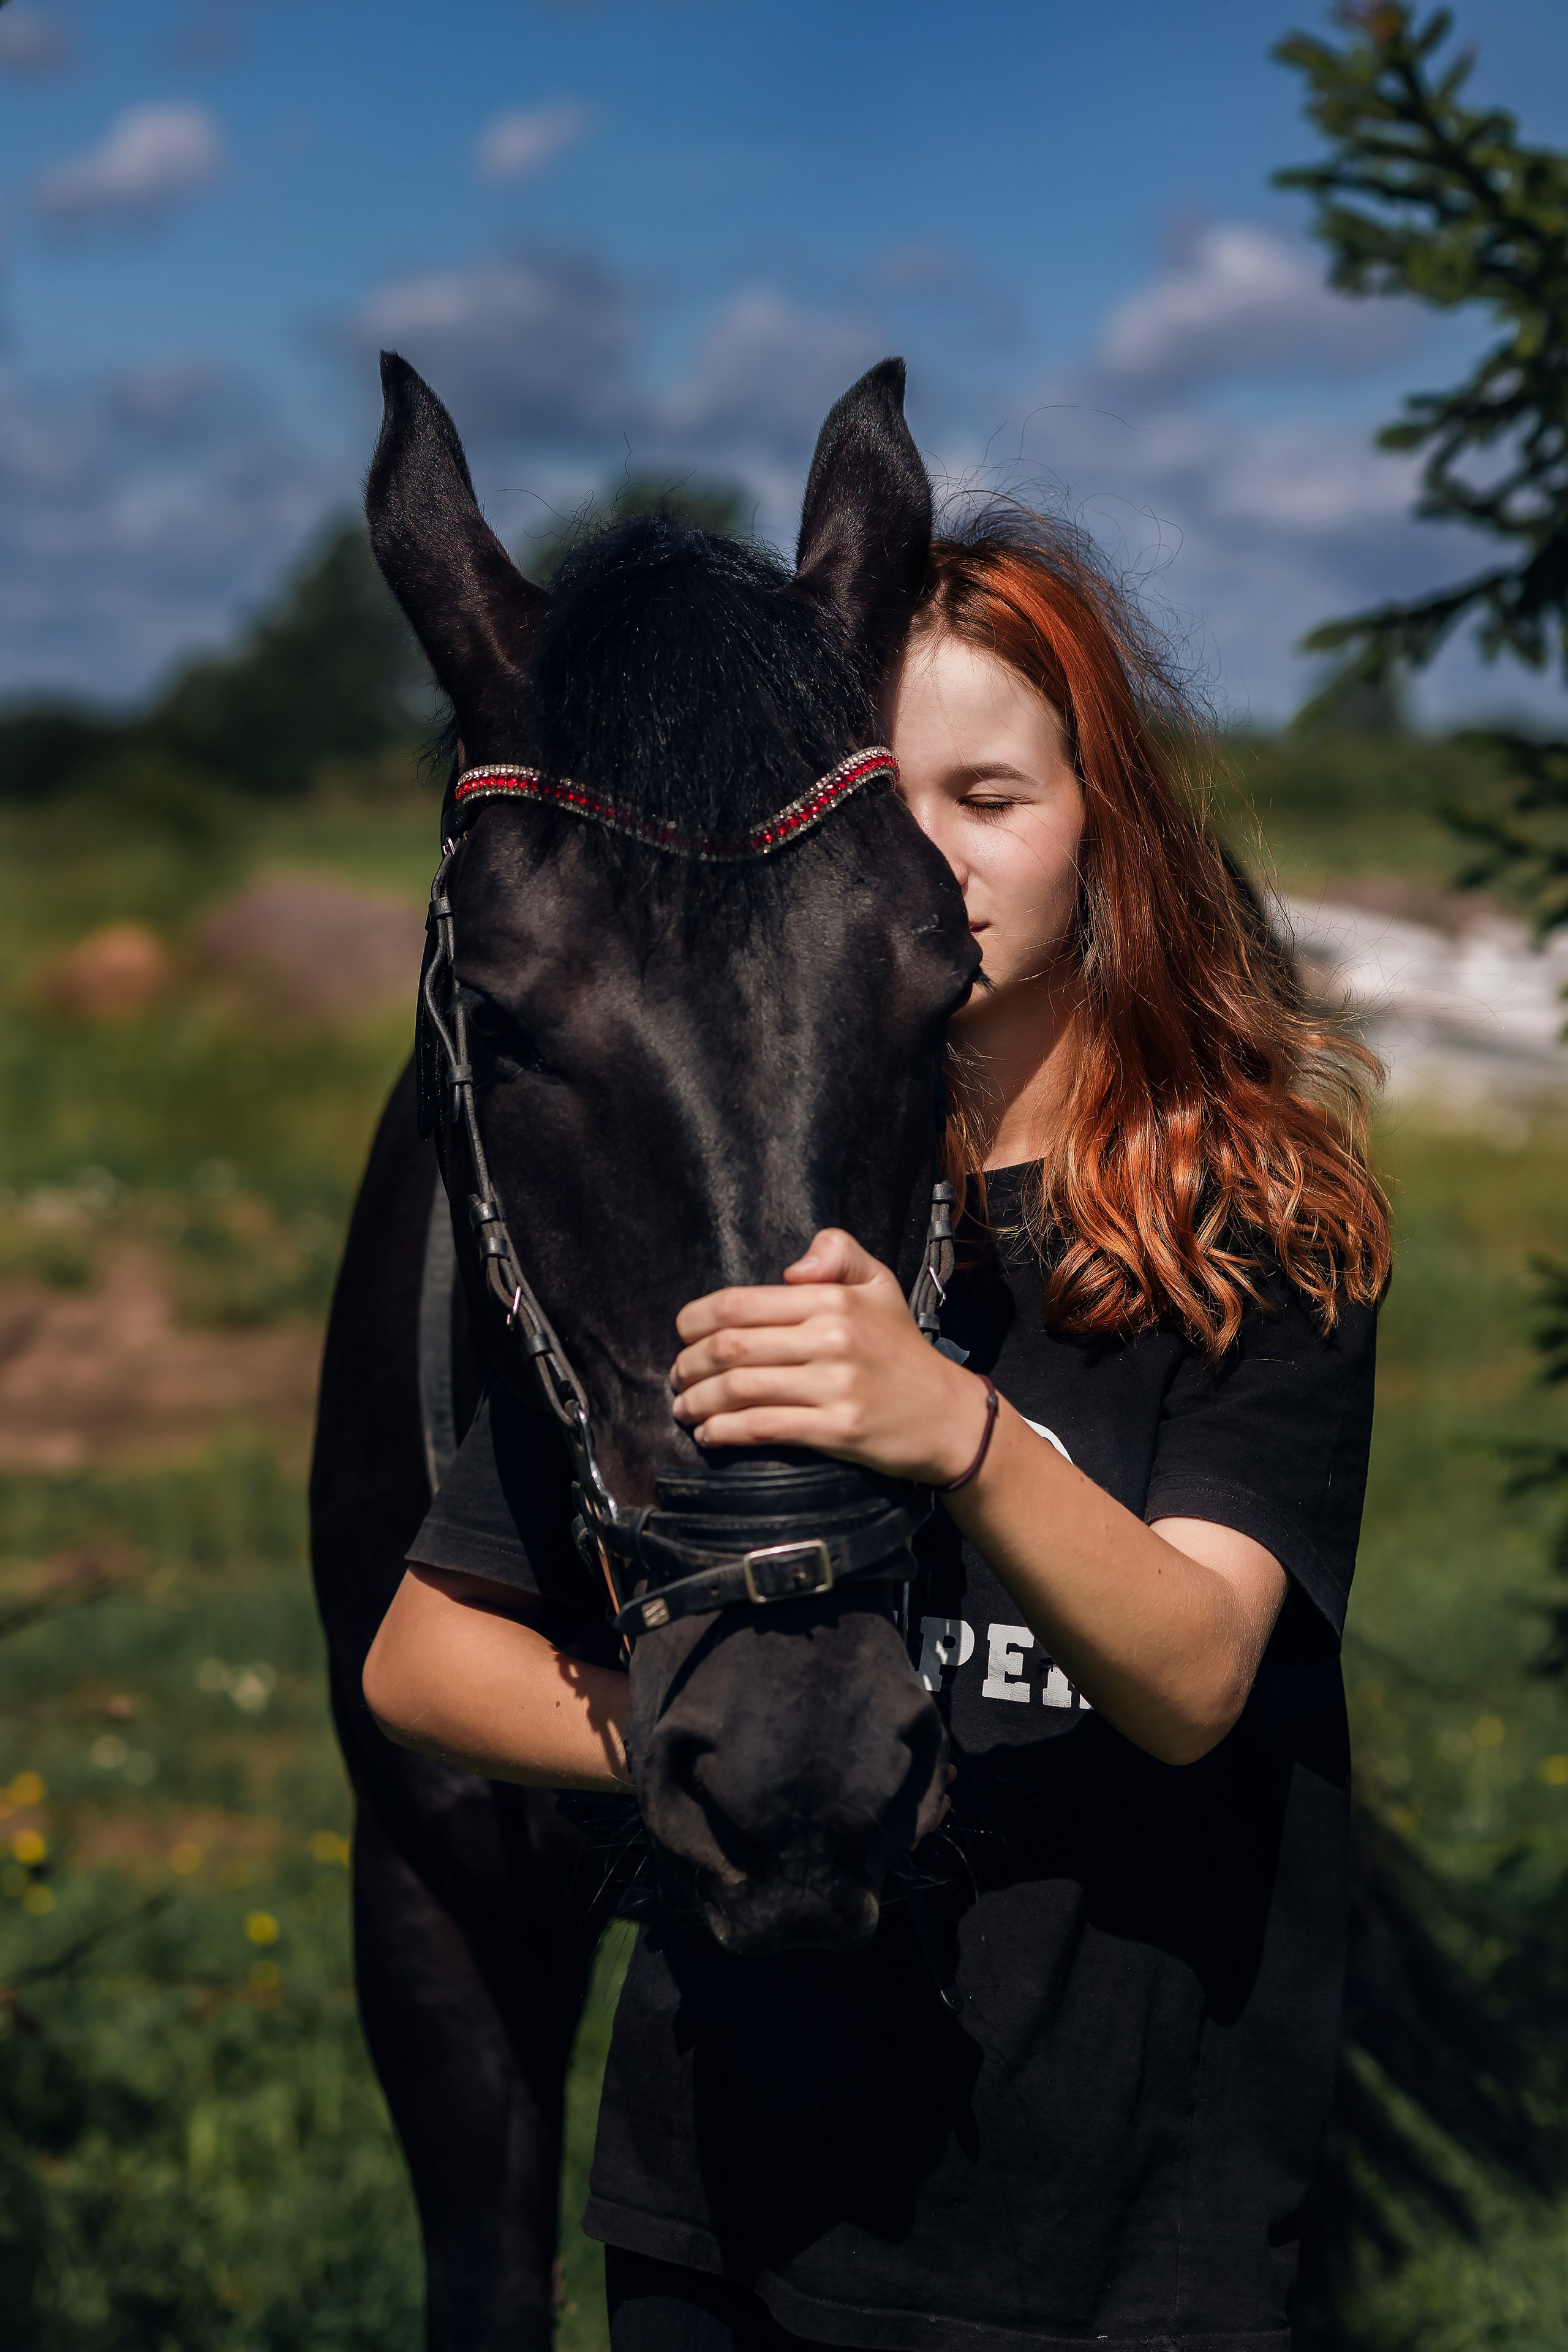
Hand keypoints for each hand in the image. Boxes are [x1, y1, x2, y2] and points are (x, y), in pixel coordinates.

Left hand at [670, 1228, 992, 1487]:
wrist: (946, 1415)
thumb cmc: (901, 1349)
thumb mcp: (879, 1284)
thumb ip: (838, 1252)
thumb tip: (791, 1269)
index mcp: (832, 1300)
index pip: (741, 1303)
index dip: (696, 1319)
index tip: (682, 1334)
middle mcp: (831, 1338)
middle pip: (731, 1348)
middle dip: (688, 1364)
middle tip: (677, 1376)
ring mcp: (835, 1387)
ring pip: (740, 1390)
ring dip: (698, 1401)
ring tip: (683, 1407)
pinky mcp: (837, 1430)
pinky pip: (764, 1427)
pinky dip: (725, 1432)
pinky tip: (709, 1435)